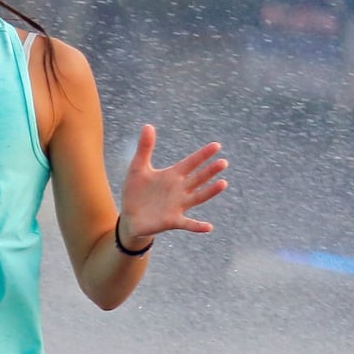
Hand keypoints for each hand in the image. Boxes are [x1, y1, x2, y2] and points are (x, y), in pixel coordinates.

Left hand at [119, 124, 228, 240]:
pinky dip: (197, 226)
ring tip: (223, 184)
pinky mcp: (173, 221)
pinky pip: (188, 224)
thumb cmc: (136, 192)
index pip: (191, 163)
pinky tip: (208, 227)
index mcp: (172, 175)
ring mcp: (178, 205)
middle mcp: (179, 189)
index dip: (202, 155)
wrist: (130, 217)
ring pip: (197, 197)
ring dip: (210, 192)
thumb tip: (147, 125)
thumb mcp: (137, 168)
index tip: (216, 145)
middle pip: (198, 178)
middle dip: (209, 171)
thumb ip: (144, 148)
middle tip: (223, 162)